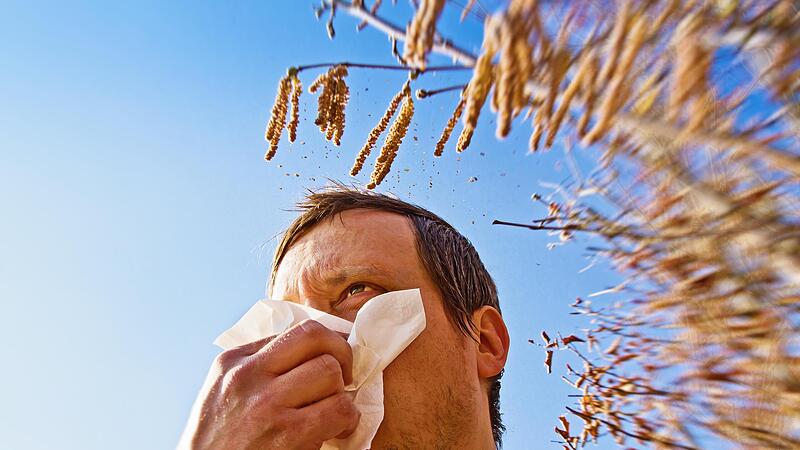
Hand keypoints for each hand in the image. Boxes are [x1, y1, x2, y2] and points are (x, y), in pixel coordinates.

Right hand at [178, 319, 359, 449]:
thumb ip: (257, 366)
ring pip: (330, 372)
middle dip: (340, 358)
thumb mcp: (223, 391)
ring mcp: (267, 404)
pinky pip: (338, 410)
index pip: (296, 330)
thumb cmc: (217, 441)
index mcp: (234, 362)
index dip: (329, 339)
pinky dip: (348, 419)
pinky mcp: (288, 435)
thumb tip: (307, 351)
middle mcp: (249, 376)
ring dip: (341, 392)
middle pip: (317, 340)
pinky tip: (338, 430)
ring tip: (334, 409)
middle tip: (343, 379)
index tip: (338, 354)